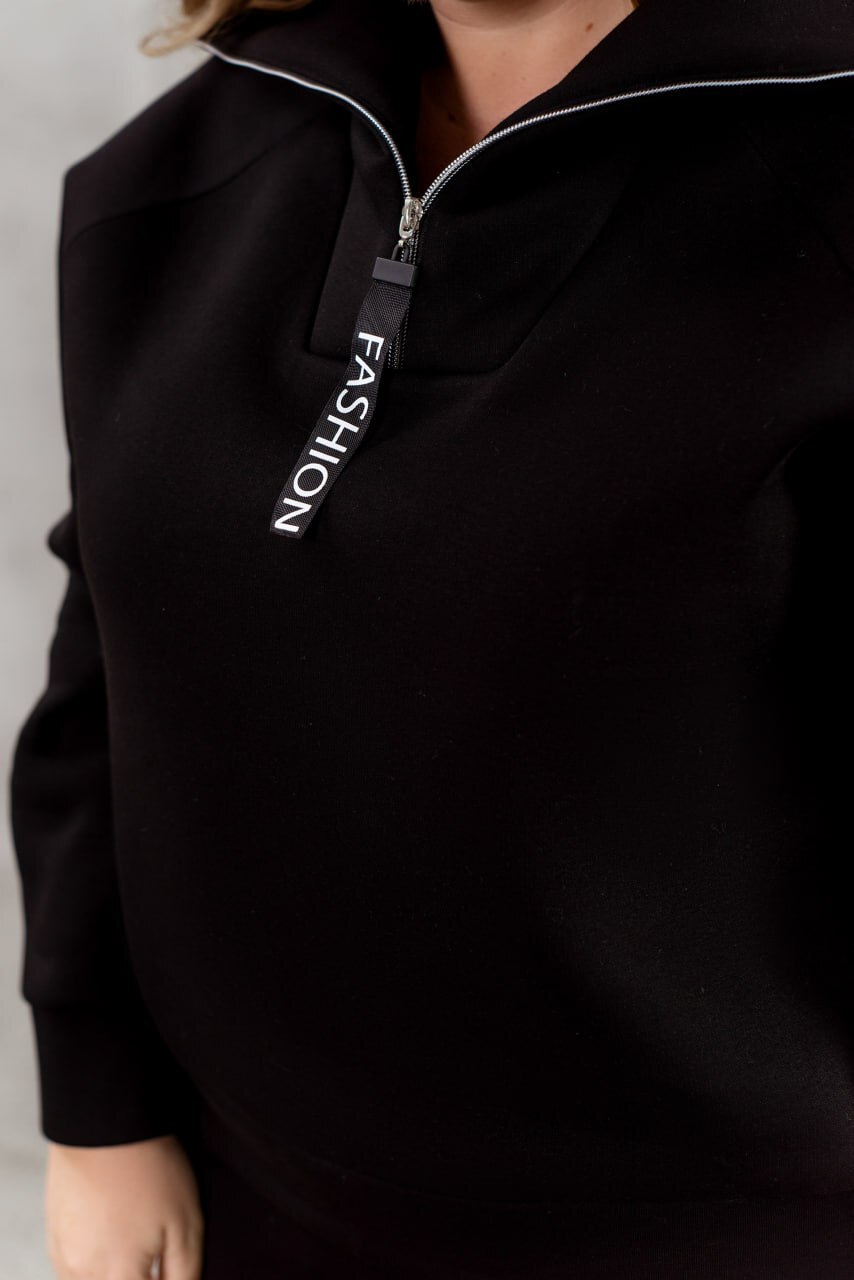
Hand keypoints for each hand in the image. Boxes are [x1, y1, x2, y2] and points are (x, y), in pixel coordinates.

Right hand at [45, 1134, 204, 1278]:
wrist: (105, 1124)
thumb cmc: (150, 1169)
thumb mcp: (187, 1224)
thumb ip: (183, 1274)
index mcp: (121, 1278)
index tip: (164, 1269)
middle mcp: (86, 1275)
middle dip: (135, 1276)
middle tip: (152, 1256)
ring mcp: (65, 1257)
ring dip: (114, 1275)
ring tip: (133, 1244)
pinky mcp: (54, 1237)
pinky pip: (72, 1271)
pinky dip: (93, 1267)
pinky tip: (111, 1239)